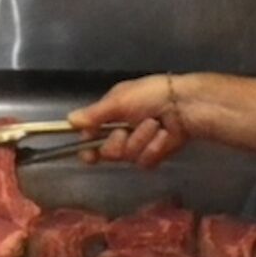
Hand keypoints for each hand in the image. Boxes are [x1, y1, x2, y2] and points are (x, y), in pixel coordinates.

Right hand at [67, 74, 188, 168]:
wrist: (186, 105)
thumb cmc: (152, 95)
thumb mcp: (119, 100)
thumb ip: (94, 114)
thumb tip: (69, 120)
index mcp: (111, 114)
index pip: (90, 136)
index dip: (87, 146)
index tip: (87, 154)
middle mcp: (122, 130)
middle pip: (107, 152)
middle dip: (117, 142)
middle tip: (126, 130)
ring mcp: (138, 144)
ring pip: (126, 157)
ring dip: (140, 140)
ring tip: (154, 125)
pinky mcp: (154, 155)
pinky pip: (144, 161)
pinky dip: (154, 148)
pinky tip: (164, 136)